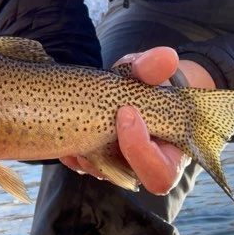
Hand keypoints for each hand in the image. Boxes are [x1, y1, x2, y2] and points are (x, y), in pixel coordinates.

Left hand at [60, 47, 213, 194]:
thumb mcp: (151, 72)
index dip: (142, 150)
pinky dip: (70, 148)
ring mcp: (116, 163)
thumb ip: (155, 67)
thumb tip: (167, 56)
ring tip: (77, 121)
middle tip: (95, 123)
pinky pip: (79, 161)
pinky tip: (64, 128)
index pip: (161, 173)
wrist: (134, 86)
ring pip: (98, 170)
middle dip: (108, 154)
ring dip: (85, 151)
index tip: (127, 112)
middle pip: (126, 177)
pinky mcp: (93, 156)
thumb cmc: (150, 83)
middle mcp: (142, 165)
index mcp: (169, 155)